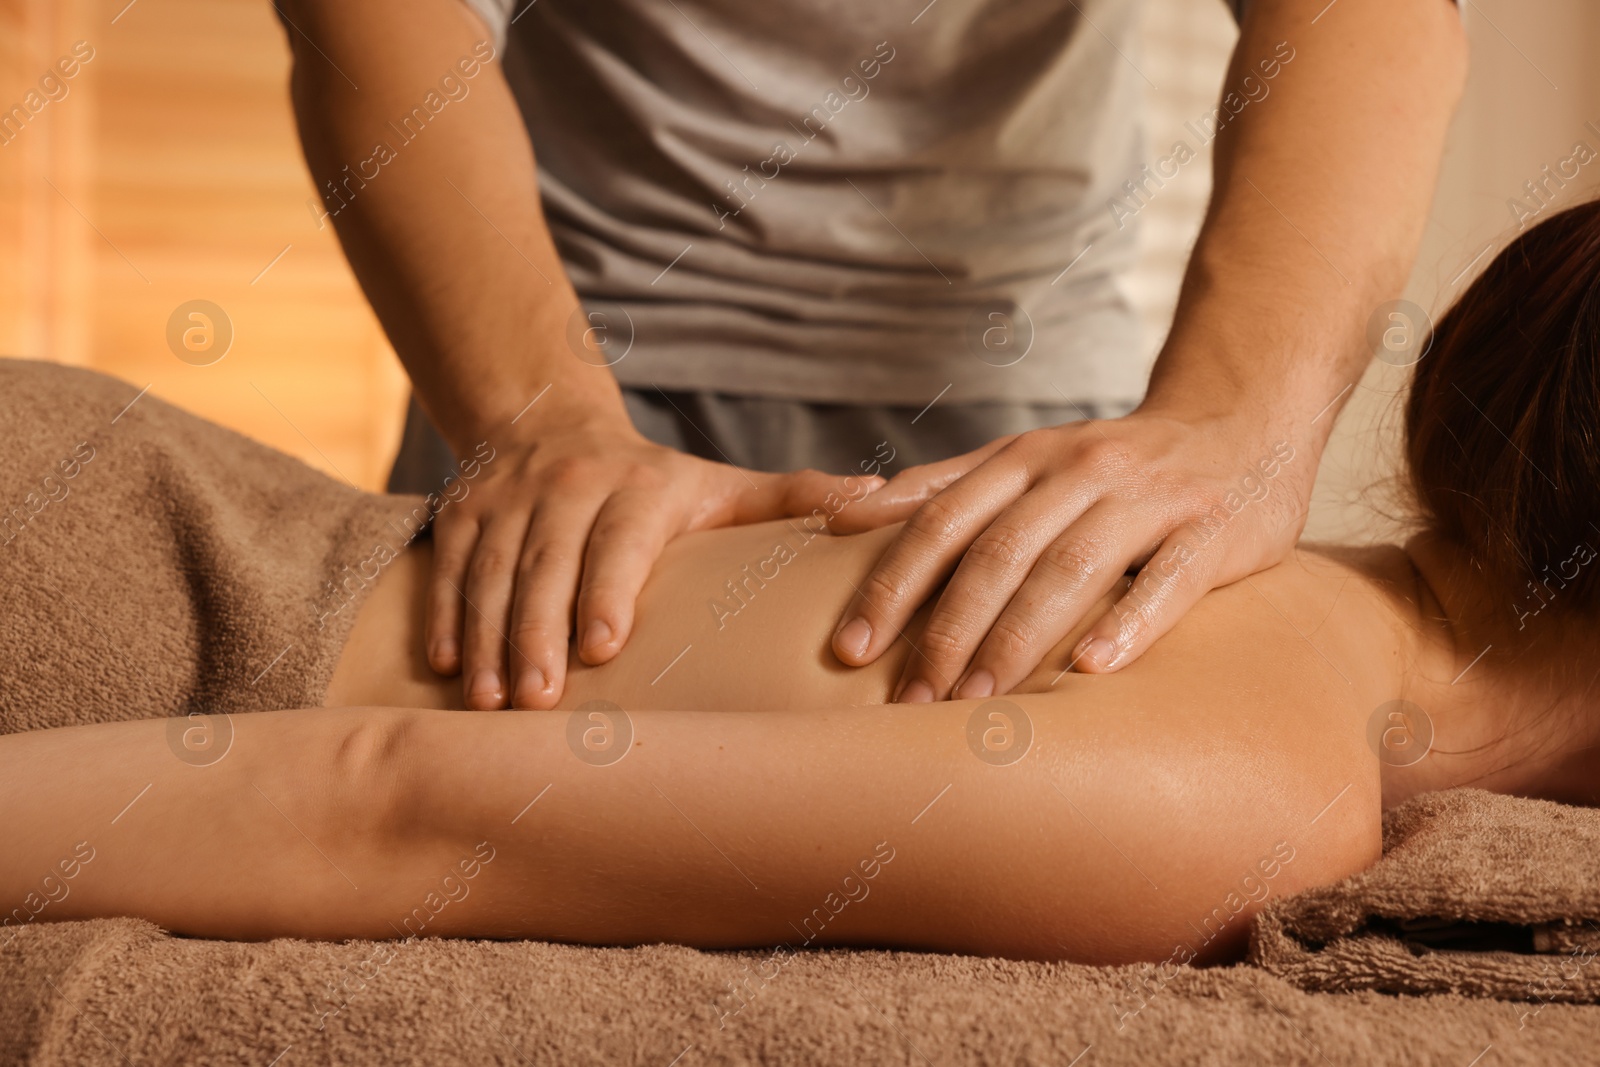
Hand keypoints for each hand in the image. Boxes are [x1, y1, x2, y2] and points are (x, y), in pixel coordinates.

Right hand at [429, 419, 876, 709]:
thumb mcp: (723, 484)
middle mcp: (568, 486)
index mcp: (638, 485)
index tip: (604, 646)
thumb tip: (888, 501)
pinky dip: (444, 618)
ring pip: (491, 570)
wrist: (548, 421)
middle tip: (537, 703)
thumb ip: (797, 498)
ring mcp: (509, 500)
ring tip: (490, 702)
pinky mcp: (464, 513)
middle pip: (547, 562)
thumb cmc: (654, 479)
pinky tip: (446, 669)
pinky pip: (448, 568)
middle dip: (537, 632)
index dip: (607, 588)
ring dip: (486, 636)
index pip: (619, 537)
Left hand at [828, 411, 1313, 700]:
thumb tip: (840, 517)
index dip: (891, 585)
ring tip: (976, 703)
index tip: (848, 650)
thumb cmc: (1115, 463)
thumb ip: (941, 489)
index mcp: (1025, 458)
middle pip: (998, 552)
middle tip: (909, 700)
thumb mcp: (1025, 460)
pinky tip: (1092, 669)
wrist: (1245, 420)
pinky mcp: (1215, 529)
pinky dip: (1129, 622)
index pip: (942, 522)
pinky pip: (1169, 578)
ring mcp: (1150, 496)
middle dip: (946, 630)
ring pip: (1071, 567)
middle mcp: (1080, 471)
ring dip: (1018, 639)